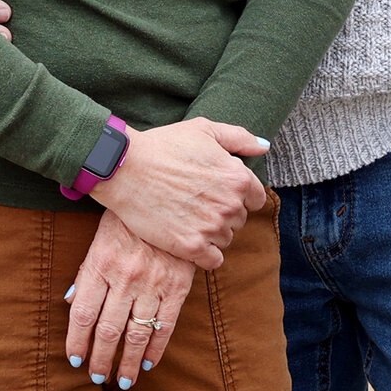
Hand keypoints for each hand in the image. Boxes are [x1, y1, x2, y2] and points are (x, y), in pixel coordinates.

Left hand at [64, 211, 194, 387]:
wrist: (167, 196)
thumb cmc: (126, 219)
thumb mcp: (99, 238)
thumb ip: (85, 272)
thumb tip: (69, 303)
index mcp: (101, 264)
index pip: (82, 314)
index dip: (77, 342)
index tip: (74, 361)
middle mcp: (125, 277)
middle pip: (108, 330)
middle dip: (100, 359)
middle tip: (96, 377)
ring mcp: (153, 283)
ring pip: (136, 334)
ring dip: (127, 363)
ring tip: (121, 381)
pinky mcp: (178, 285)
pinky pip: (166, 325)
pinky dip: (156, 348)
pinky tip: (148, 363)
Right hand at [92, 118, 268, 270]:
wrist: (127, 168)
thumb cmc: (163, 145)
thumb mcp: (204, 129)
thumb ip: (239, 137)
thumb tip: (263, 147)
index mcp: (237, 177)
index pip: (256, 198)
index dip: (238, 193)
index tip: (217, 190)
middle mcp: (230, 204)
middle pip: (239, 219)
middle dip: (223, 211)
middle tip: (197, 200)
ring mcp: (211, 228)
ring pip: (226, 238)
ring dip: (212, 232)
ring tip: (188, 216)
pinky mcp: (192, 247)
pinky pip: (213, 260)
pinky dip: (204, 253)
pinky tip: (188, 237)